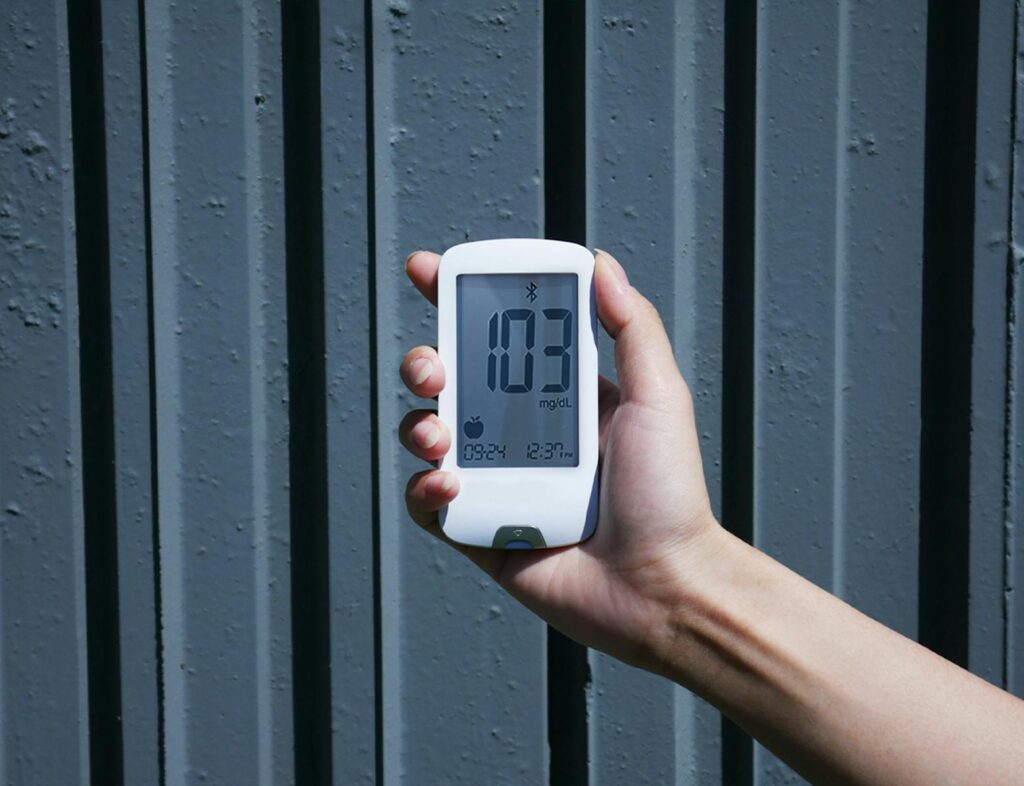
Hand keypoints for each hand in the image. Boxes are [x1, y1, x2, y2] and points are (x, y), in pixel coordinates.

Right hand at [399, 248, 722, 668]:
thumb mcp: (658, 397)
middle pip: (449, 383)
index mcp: (558, 399)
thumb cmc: (668, 496)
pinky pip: (429, 502)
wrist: (661, 586)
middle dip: (425, 362)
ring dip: (419, 425)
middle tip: (435, 368)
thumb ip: (631, 328)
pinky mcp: (479, 531)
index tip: (427, 272)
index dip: (458, 303)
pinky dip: (426, 487)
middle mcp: (521, 436)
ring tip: (442, 436)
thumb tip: (601, 265)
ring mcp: (496, 483)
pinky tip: (451, 484)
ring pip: (428, 437)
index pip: (499, 340)